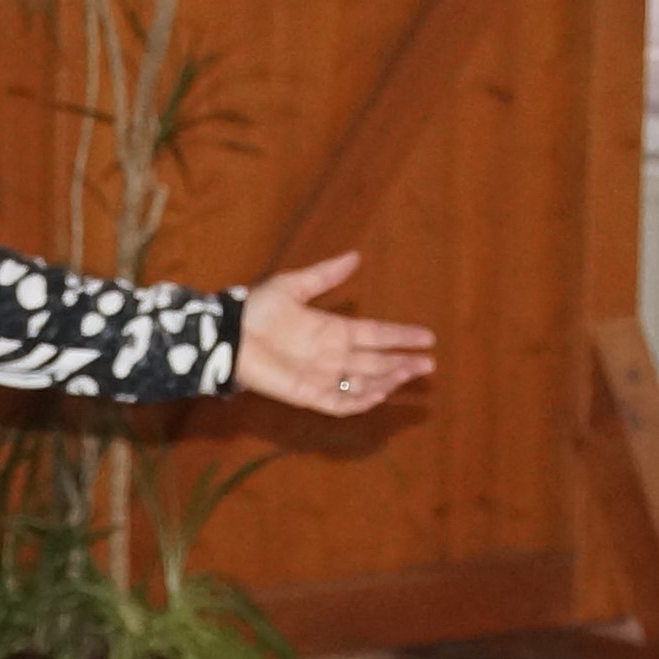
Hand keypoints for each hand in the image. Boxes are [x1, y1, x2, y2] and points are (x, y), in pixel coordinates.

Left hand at [234, 252, 436, 415]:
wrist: (228, 335)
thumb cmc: (257, 310)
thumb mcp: (294, 286)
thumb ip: (325, 275)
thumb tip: (355, 256)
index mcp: (333, 330)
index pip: (376, 335)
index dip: (401, 336)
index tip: (428, 336)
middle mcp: (333, 356)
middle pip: (377, 362)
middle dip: (404, 363)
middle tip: (429, 363)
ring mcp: (322, 377)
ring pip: (365, 383)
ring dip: (389, 380)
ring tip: (411, 373)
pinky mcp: (308, 395)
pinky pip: (341, 402)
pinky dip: (361, 399)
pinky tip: (380, 391)